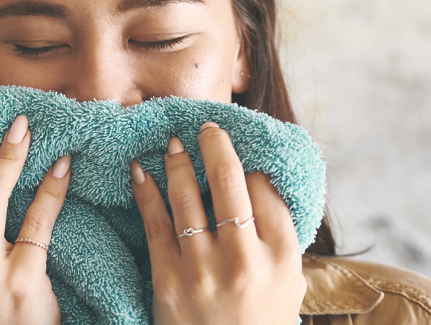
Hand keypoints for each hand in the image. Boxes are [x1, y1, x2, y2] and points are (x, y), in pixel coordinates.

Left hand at [130, 122, 305, 323]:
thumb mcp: (290, 285)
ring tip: (172, 143)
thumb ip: (280, 238)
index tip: (238, 150)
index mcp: (283, 257)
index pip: (265, 190)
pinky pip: (156, 224)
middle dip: (215, 145)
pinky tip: (140, 171)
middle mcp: (245, 259)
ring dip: (177, 162)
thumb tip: (262, 182)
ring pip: (187, 196)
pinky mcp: (169, 280)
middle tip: (206, 126)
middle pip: (229, 182)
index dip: (250, 164)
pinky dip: (146, 191)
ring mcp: (204, 269)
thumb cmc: (259, 324)